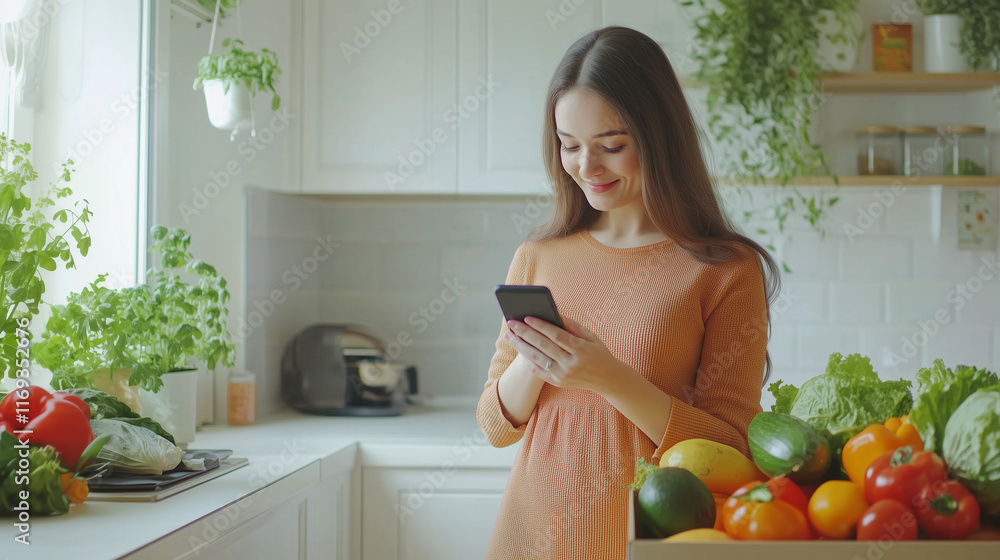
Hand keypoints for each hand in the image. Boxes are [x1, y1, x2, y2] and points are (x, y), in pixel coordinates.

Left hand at [504, 315, 625, 392]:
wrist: (608, 379)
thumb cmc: (598, 353)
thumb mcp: (591, 336)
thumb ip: (572, 326)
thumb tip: (553, 314)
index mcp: (581, 350)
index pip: (556, 336)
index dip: (540, 326)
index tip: (527, 317)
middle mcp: (571, 364)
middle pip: (543, 346)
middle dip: (525, 333)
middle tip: (511, 323)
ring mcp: (563, 375)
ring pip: (537, 359)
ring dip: (521, 346)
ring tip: (510, 336)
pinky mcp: (558, 383)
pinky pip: (538, 371)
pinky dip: (528, 360)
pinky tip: (520, 350)